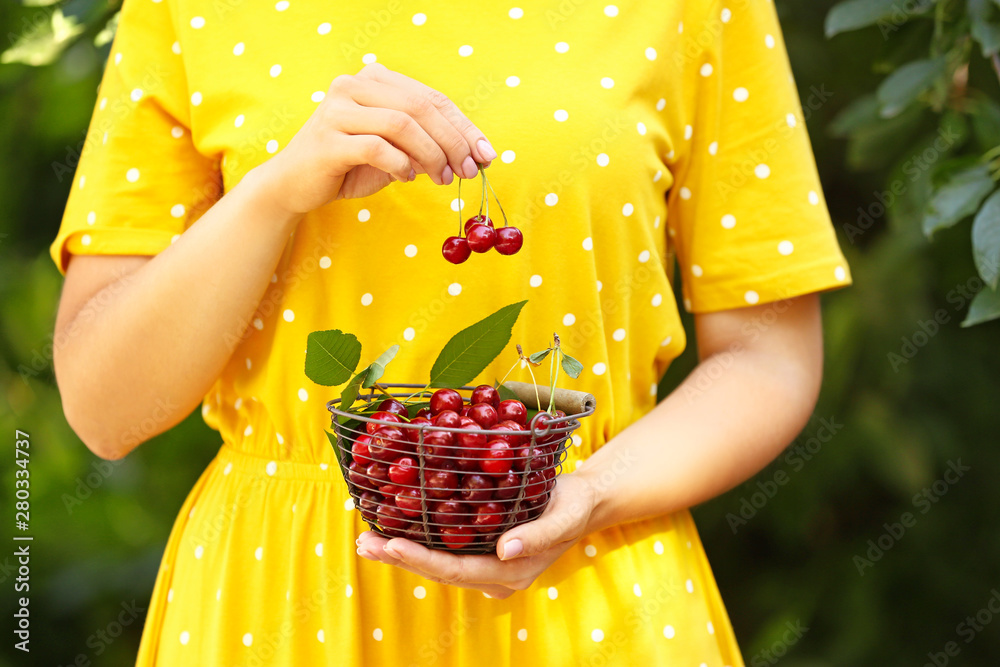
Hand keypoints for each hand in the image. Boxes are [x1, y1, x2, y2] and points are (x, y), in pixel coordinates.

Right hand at [255, 63, 496, 212]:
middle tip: (469, 171)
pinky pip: (377, 147)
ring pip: (402, 124)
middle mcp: (353, 86)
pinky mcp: (328, 140)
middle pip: (420, 107)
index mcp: (374, 80)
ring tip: (442, 178)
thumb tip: (474, 154)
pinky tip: (406, 178)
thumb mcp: (395, 151)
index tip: (486, 154)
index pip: (431, 98)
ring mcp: (337, 110)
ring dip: (431, 155)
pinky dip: (400, 165)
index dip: (463, 127)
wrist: (293, 184)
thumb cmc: (348, 166)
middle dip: (453, 142)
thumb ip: (426, 145)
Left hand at [355, 473, 598, 599]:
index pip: (458, 571)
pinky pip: (444, 552)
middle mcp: (494, 577)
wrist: (582, 503)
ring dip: (401, 554)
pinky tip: (393, 532)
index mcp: (512, 573)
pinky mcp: (480, 552)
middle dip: (401, 559)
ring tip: (367, 541)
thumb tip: (504, 550)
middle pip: (439, 572)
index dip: (423, 560)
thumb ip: (538, 535)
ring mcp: (486, 568)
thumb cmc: (575, 504)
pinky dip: (417, 544)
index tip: (395, 544)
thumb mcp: (564, 514)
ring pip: (437, 565)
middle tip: (366, 542)